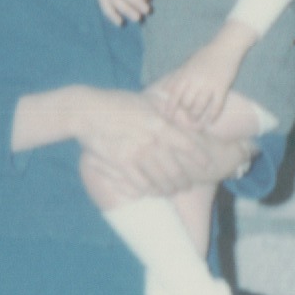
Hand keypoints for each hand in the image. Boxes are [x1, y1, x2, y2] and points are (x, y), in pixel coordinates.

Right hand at [72, 88, 213, 199]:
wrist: (87, 112)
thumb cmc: (116, 103)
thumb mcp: (145, 102)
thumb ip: (163, 111)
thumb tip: (182, 116)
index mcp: (159, 124)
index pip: (188, 145)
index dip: (200, 157)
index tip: (207, 165)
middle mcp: (151, 141)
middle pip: (176, 169)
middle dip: (185, 180)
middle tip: (188, 184)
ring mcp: (136, 154)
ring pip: (160, 180)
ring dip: (169, 189)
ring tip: (173, 191)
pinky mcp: (121, 164)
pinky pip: (142, 184)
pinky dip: (151, 191)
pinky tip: (154, 193)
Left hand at [152, 21, 254, 127]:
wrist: (226, 47)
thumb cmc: (205, 56)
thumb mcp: (187, 64)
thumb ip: (177, 77)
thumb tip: (164, 90)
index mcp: (186, 74)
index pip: (174, 94)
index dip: (170, 107)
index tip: (168, 116)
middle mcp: (196, 80)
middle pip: (186, 103)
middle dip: (185, 112)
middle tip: (185, 118)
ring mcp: (209, 84)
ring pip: (199, 106)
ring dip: (196, 116)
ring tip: (195, 120)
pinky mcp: (222, 87)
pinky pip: (217, 105)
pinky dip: (213, 115)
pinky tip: (210, 122)